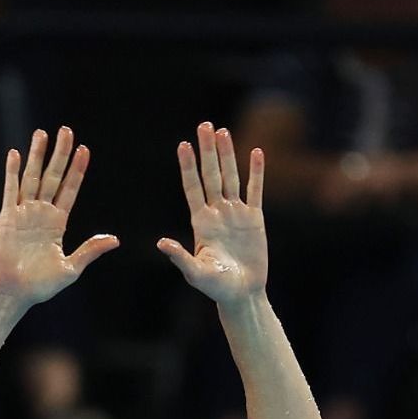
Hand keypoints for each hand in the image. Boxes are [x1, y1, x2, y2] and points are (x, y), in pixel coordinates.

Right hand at [0, 126, 117, 307]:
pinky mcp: (7, 217)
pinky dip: (12, 171)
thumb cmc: (39, 286)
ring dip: (38, 155)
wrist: (13, 293)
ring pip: (32, 178)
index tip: (84, 150)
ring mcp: (23, 213)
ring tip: (42, 133)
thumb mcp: (71, 267)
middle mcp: (40, 214)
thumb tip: (115, 239)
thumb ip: (90, 250)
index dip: (77, 170)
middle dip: (60, 154)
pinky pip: (10, 190)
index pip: (69, 190)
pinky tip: (15, 153)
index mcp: (56, 224)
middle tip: (66, 131)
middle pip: (53, 176)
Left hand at [158, 123, 268, 306]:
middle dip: (208, 151)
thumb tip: (161, 243)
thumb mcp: (194, 273)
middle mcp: (217, 213)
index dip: (188, 166)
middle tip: (204, 125)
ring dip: (228, 154)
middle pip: (211, 175)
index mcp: (201, 222)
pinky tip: (256, 153)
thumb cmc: (216, 286)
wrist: (241, 293)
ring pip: (231, 177)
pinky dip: (257, 172)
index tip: (183, 145)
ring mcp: (236, 214)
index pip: (193, 187)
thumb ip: (179, 257)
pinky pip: (256, 190)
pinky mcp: (255, 219)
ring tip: (223, 131)